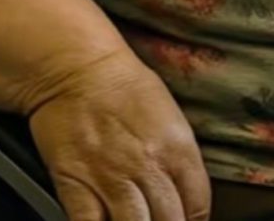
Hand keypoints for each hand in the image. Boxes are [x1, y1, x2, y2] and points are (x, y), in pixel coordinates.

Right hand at [28, 50, 211, 220]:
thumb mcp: (168, 112)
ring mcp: (113, 179)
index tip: (185, 220)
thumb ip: (179, 156)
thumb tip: (183, 191)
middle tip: (161, 220)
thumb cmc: (121, 82)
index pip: (198, 205)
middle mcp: (149, 166)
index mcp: (177, 146)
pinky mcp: (78, 187)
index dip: (194, 220)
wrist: (75, 66)